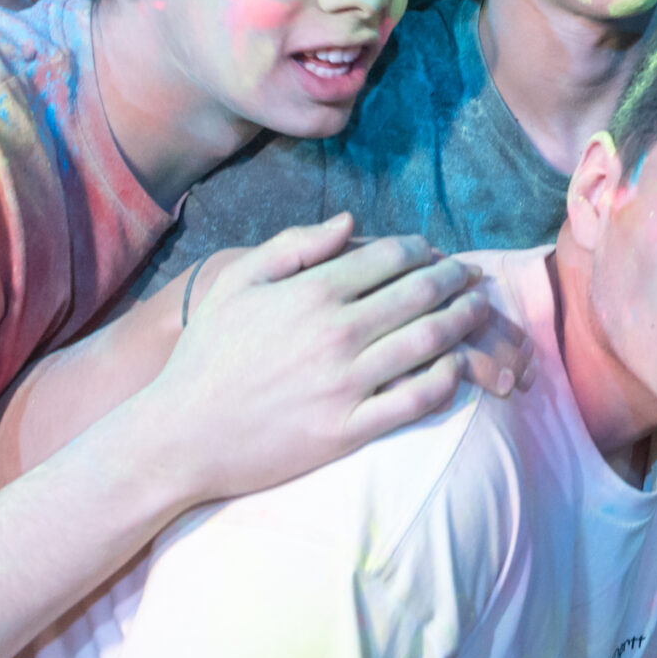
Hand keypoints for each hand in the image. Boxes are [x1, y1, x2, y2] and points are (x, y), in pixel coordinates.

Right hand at [134, 218, 535, 505]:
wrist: (178, 436)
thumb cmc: (208, 355)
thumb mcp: (238, 283)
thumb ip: (296, 244)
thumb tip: (351, 221)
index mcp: (312, 291)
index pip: (391, 257)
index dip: (423, 250)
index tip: (434, 253)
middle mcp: (336, 332)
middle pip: (421, 294)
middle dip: (456, 279)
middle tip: (471, 277)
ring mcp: (346, 383)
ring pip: (430, 342)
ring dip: (464, 320)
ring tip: (478, 310)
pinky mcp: (349, 430)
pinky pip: (417, 400)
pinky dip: (447, 378)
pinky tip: (455, 366)